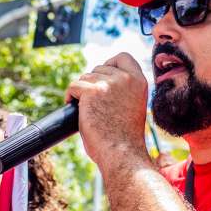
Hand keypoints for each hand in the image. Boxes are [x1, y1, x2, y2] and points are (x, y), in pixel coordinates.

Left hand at [65, 53, 149, 168]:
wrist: (122, 153)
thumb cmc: (125, 137)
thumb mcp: (133, 105)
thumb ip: (123, 90)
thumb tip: (100, 79)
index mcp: (140, 81)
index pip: (123, 57)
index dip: (110, 64)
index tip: (103, 77)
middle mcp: (127, 78)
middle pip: (100, 67)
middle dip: (93, 82)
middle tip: (92, 103)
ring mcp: (110, 83)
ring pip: (85, 77)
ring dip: (82, 91)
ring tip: (86, 109)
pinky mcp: (93, 91)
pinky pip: (74, 86)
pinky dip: (70, 96)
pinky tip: (73, 107)